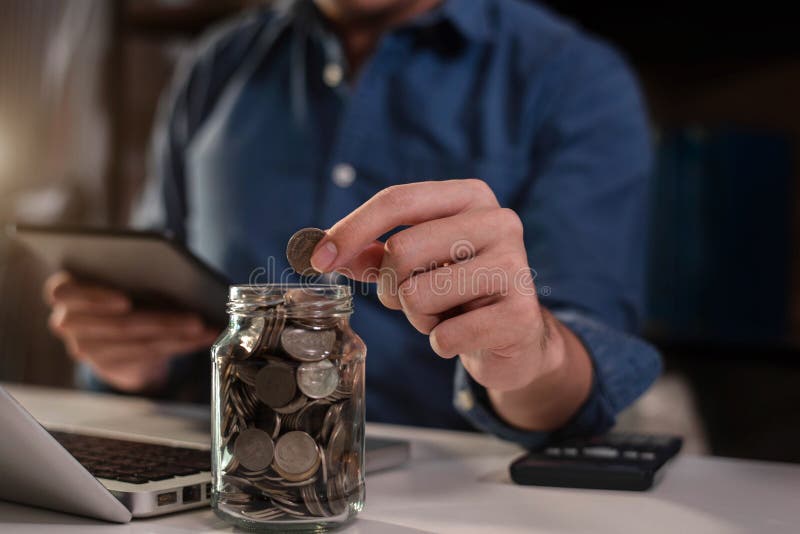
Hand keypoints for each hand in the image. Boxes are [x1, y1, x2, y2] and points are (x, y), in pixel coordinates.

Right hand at [44, 271, 219, 392]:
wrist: (113, 327)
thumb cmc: (120, 288)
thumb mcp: (121, 277)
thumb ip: (132, 273)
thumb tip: (175, 273)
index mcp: (65, 291)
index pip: (65, 292)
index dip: (95, 298)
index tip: (125, 301)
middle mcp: (68, 322)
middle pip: (117, 325)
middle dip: (161, 322)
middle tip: (195, 318)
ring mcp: (87, 349)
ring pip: (138, 344)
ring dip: (178, 336)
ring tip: (205, 328)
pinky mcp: (109, 366)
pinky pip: (149, 356)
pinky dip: (182, 345)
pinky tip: (204, 336)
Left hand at [309, 179, 591, 429]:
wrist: (517, 336)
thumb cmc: (459, 291)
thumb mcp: (416, 264)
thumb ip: (372, 252)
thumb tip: (320, 250)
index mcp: (471, 197)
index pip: (399, 200)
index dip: (352, 229)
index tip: (318, 260)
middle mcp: (499, 221)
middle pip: (402, 250)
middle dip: (391, 287)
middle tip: (414, 301)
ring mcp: (515, 267)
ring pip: (417, 295)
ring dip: (418, 318)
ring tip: (447, 315)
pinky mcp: (520, 315)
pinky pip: (444, 336)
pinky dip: (441, 343)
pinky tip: (465, 336)